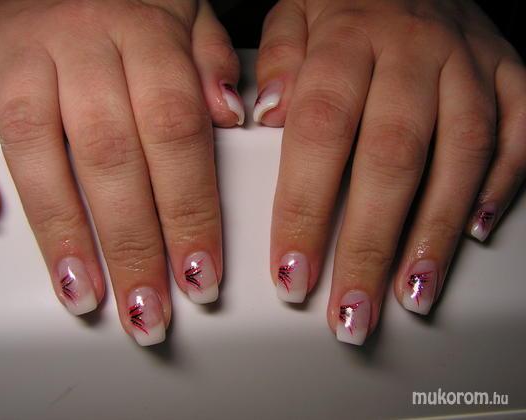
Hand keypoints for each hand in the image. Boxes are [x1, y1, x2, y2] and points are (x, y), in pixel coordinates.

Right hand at [0, 0, 243, 344]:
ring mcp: (23, 47)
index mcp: (146, 31)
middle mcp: (82, 38)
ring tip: (83, 294)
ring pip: (37, 148)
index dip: (189, 211)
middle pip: (110, 155)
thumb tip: (230, 116)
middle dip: (131, 244)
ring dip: (61, 231)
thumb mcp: (192, 16)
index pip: (177, 134)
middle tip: (146, 310)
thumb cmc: (137, 0)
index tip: (199, 275)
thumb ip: (210, 64)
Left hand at [255, 0, 525, 343]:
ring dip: (435, 233)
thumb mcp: (292, 12)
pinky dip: (501, 185)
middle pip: (392, 157)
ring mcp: (468, 63)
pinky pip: (517, 133)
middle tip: (350, 311)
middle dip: (369, 245)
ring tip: (411, 295)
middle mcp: (412, 50)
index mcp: (348, 35)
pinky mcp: (509, 73)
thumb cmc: (346, 0)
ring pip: (460, 155)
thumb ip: (276, 60)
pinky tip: (475, 235)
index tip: (291, 273)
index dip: (304, 210)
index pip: (319, 131)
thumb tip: (266, 116)